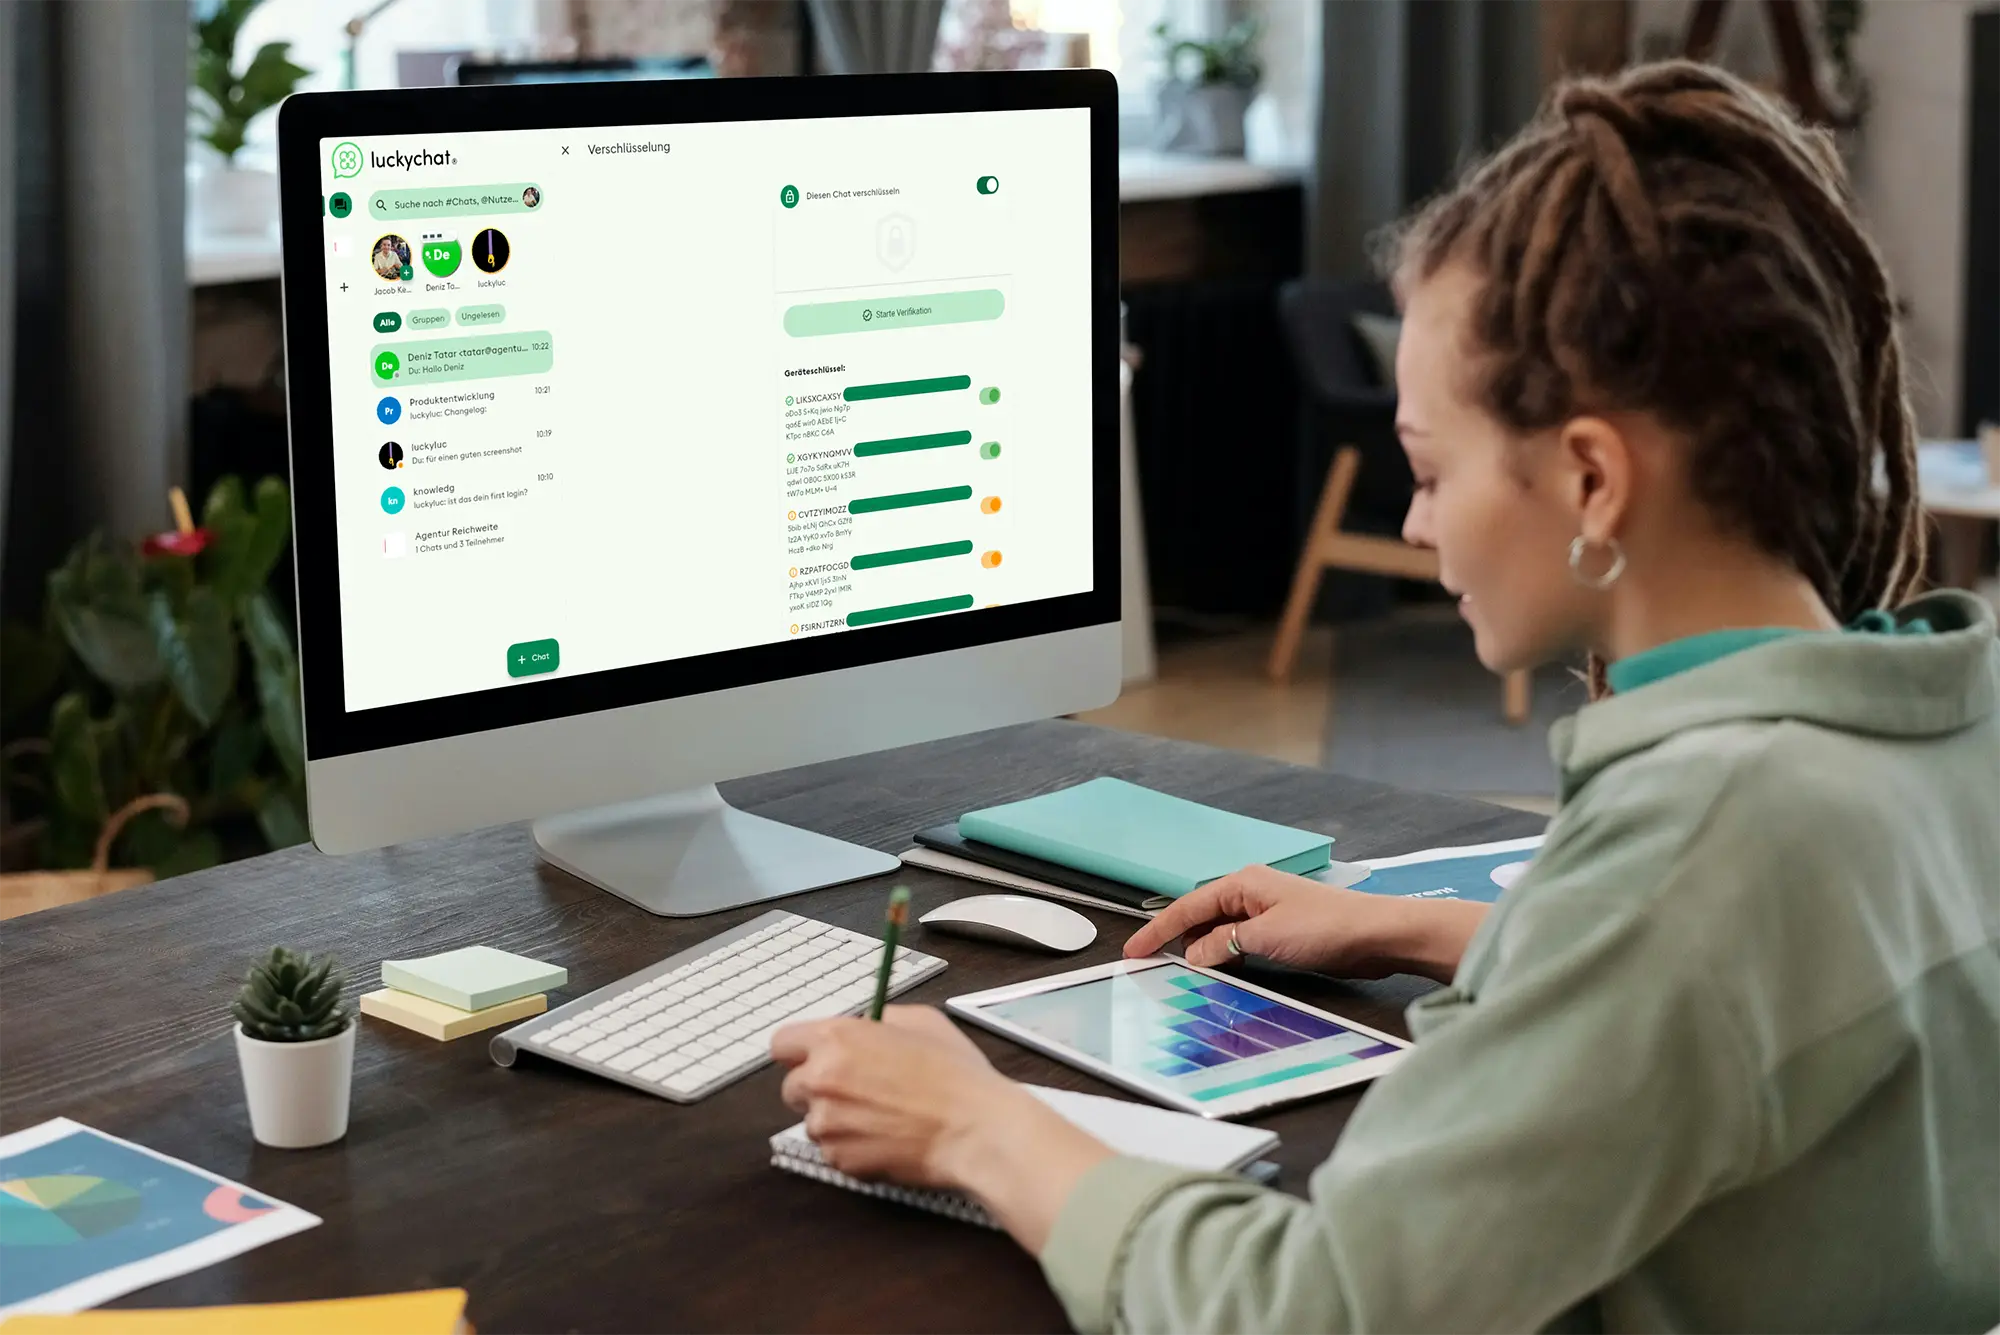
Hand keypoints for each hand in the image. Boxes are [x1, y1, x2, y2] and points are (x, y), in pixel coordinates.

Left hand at [770, 1006, 1112, 1251]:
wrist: (976, 1130)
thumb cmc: (956, 1075)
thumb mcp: (922, 1021)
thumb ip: (881, 1020)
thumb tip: (865, 1026)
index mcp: (837, 1039)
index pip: (782, 1043)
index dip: (800, 1052)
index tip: (815, 1058)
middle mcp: (821, 1080)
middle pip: (792, 1087)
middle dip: (817, 1088)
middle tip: (856, 1091)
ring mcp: (827, 1125)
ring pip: (813, 1122)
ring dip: (836, 1121)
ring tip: (881, 1118)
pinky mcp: (840, 1161)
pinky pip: (833, 1152)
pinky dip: (852, 1147)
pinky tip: (887, 1139)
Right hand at [1122, 864, 1486, 981]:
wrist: (1379, 934)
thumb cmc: (1327, 927)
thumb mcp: (1266, 938)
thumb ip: (1224, 945)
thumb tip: (1195, 955)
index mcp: (1243, 884)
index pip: (1188, 906)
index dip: (1157, 929)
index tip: (1133, 951)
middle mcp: (1252, 893)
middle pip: (1201, 916)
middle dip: (1177, 940)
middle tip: (1151, 968)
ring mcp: (1267, 913)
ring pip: (1221, 932)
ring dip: (1203, 952)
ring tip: (1181, 975)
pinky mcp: (1283, 933)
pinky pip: (1241, 943)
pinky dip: (1226, 958)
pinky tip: (1221, 974)